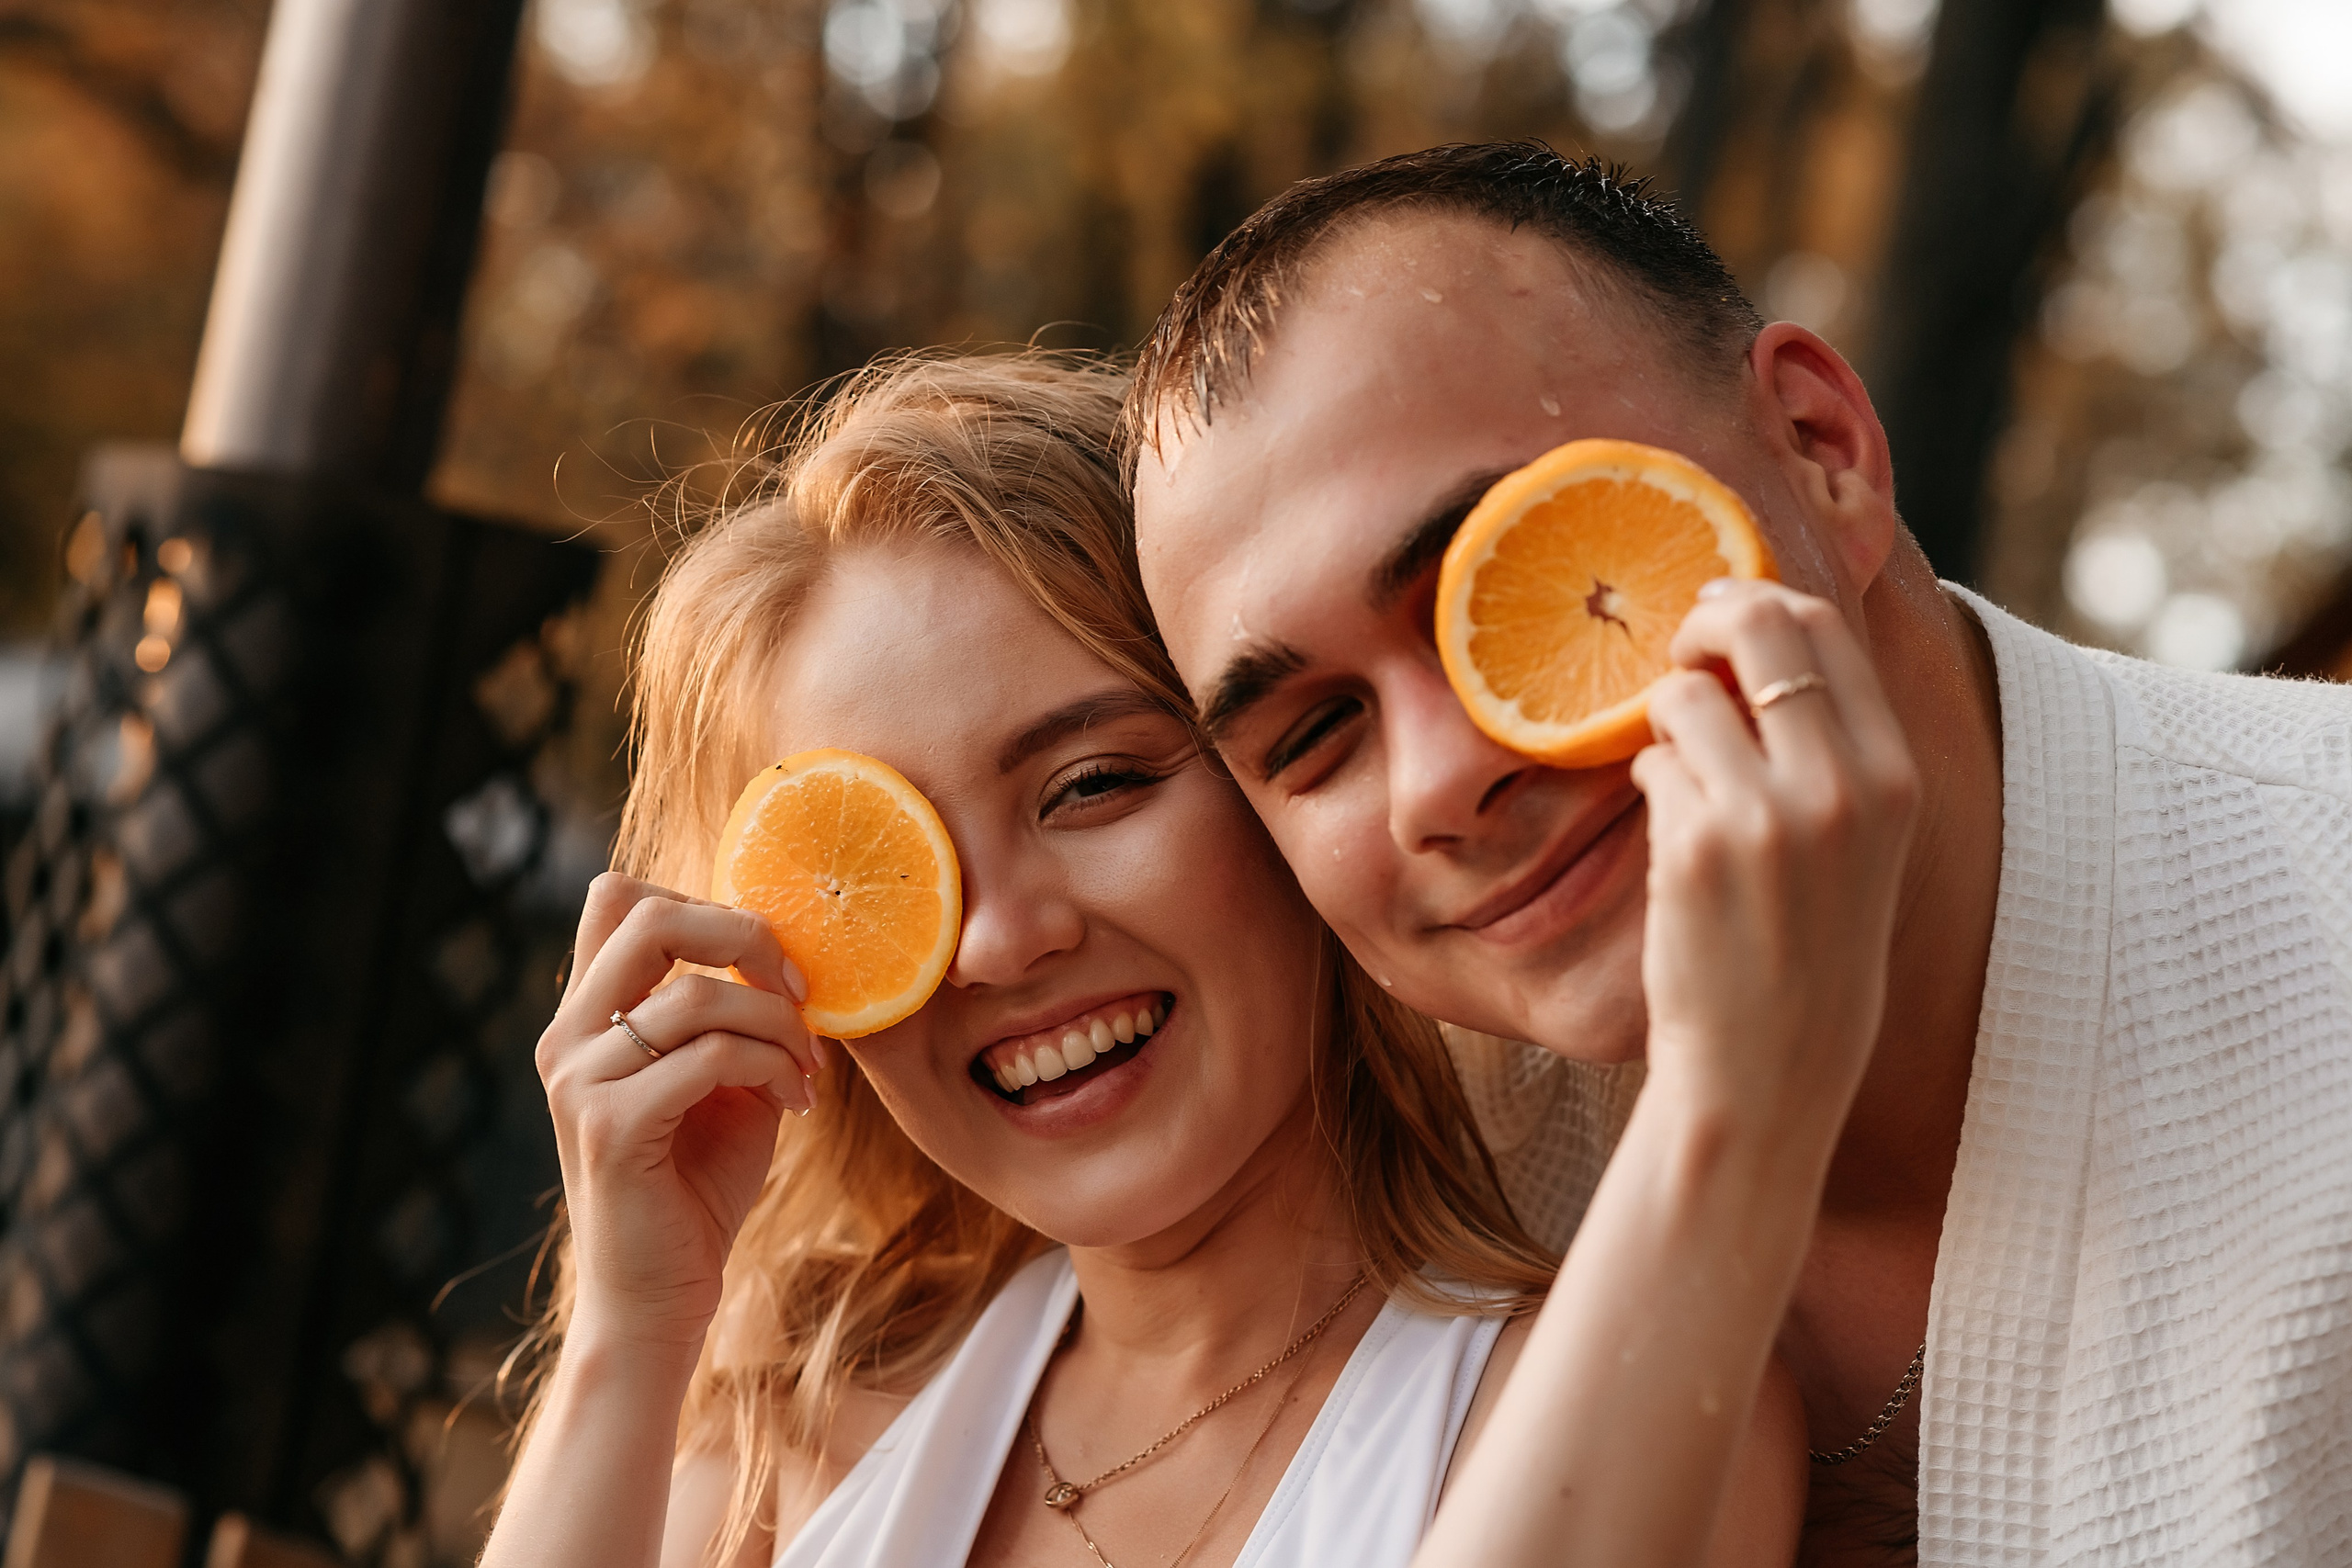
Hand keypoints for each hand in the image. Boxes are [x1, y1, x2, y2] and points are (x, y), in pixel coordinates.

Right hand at [535, 872, 820, 1350]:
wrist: (659, 1300)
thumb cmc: (696, 1186)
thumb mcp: (723, 1080)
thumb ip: (734, 1011)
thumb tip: (787, 950)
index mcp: (588, 1015)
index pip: (620, 896)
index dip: (707, 903)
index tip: (769, 961)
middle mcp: (567, 1037)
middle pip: (647, 912)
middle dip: (746, 936)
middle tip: (801, 990)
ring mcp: (579, 1081)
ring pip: (699, 994)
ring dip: (780, 1025)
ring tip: (808, 1073)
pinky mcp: (609, 1127)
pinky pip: (711, 1056)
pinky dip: (773, 1069)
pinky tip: (796, 1104)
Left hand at [1629, 580, 1918, 1155]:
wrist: (1770, 1068)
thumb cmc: (1805, 950)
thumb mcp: (1858, 843)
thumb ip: (1829, 748)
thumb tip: (1764, 632)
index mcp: (1894, 778)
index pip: (1827, 632)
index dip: (1760, 604)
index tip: (1720, 616)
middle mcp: (1842, 787)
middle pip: (1762, 628)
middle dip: (1705, 622)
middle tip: (1677, 650)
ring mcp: (1766, 816)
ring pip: (1687, 695)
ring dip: (1665, 718)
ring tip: (1676, 772)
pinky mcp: (1695, 848)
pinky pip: (1650, 762)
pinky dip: (1648, 779)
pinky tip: (1670, 832)